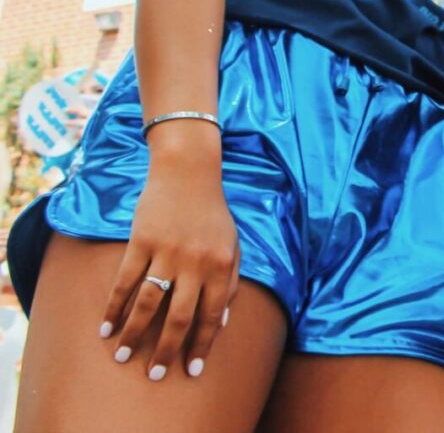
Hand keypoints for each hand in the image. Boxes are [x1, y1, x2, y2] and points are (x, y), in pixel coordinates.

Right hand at [102, 125, 238, 380]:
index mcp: (222, 265)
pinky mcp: (142, 241)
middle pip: (179, 317)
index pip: (212, 315)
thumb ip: (231, 282)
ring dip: (134, 334)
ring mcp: (167, 251)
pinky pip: (125, 281)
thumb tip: (222, 322)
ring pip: (148, 303)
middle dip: (166, 350)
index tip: (191, 370)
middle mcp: (196, 262)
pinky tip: (106, 327)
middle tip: (154, 375)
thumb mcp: (233, 245)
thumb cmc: (213, 213)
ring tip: (123, 357)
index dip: (201, 345)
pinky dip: (114, 307)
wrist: (189, 172)